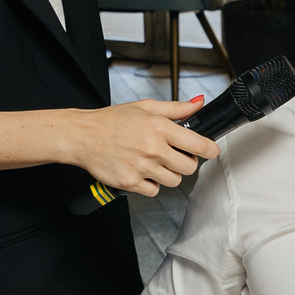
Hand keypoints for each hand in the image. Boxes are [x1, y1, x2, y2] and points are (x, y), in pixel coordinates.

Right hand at [64, 97, 218, 195]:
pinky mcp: (131, 183)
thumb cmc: (111, 121)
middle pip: (189, 167)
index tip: (211, 151)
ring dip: (169, 174)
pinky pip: (154, 191)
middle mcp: (153, 148)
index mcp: (159, 127)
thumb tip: (198, 103)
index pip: (198, 144)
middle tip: (175, 155)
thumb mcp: (144, 107)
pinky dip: (151, 184)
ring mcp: (142, 167)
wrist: (83, 136)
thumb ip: (175, 108)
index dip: (210, 149)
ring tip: (155, 162)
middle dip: (186, 162)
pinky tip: (142, 171)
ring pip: (174, 181)